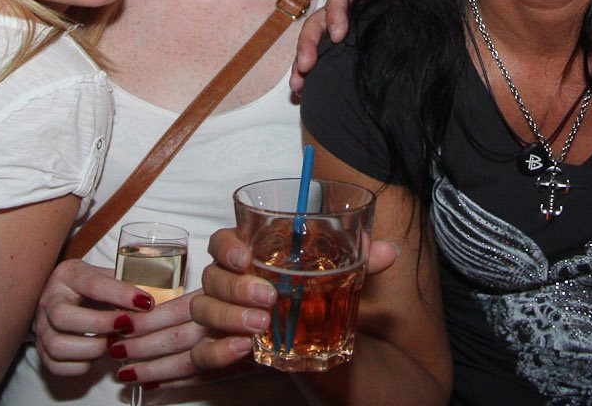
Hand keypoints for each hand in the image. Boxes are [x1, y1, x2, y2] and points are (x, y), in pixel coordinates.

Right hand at [35, 260, 194, 376]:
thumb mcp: (105, 274)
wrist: (60, 297)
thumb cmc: (91, 286)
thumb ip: (126, 282)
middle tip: (126, 326)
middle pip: (64, 316)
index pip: (92, 283)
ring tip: (111, 343)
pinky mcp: (41, 349)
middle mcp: (49, 299)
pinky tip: (96, 355)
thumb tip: (163, 291)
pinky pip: (56, 365)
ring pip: (58, 344)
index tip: (147, 302)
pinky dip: (81, 365)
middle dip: (99, 324)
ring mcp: (41, 326)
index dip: (121, 294)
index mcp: (68, 274)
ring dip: (90, 348)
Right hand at [187, 227, 400, 369]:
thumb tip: (388, 251)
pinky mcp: (221, 346)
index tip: (246, 257)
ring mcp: (221, 315)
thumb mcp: (339, 276)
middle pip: (213, 277)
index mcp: (250, 256)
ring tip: (262, 325)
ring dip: (229, 317)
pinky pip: (204, 349)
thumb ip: (361, 261)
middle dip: (237, 287)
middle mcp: (229, 283)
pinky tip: (242, 348)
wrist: (308, 337)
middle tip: (268, 298)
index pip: (222, 241)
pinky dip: (218, 350)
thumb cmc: (314, 295)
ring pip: (205, 310)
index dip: (227, 247)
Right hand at [290, 0, 392, 91]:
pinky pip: (318, 60)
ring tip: (297, 84)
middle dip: (307, 46)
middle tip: (305, 66)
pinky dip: (308, 75)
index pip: (338, 0)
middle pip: (316, 25)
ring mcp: (334, 31)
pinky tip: (303, 92)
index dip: (335, 16)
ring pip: (311, 45)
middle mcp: (338, 12)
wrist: (405, 1)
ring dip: (301, 64)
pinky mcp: (337, 50)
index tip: (338, 36)